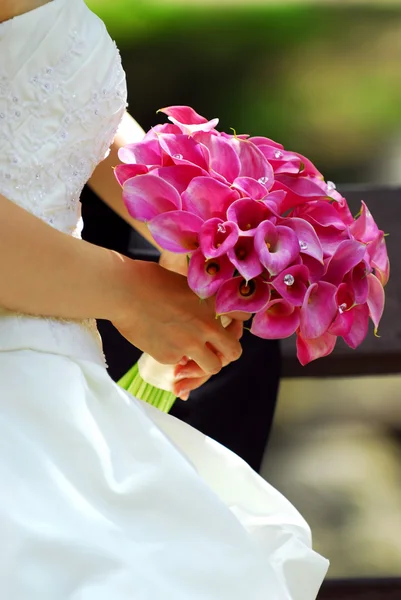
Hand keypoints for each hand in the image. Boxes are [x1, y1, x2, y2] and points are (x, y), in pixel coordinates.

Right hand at [158, 251, 249, 398]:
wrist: (124, 291)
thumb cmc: (150, 280)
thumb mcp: (187, 284)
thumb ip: (204, 301)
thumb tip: (214, 313)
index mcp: (213, 304)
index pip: (242, 318)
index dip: (236, 323)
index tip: (228, 323)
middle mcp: (207, 327)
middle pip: (233, 352)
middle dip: (226, 353)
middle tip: (215, 350)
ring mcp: (189, 345)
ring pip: (211, 368)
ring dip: (203, 364)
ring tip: (190, 355)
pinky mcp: (170, 356)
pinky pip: (180, 364)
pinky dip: (175, 358)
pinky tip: (162, 343)